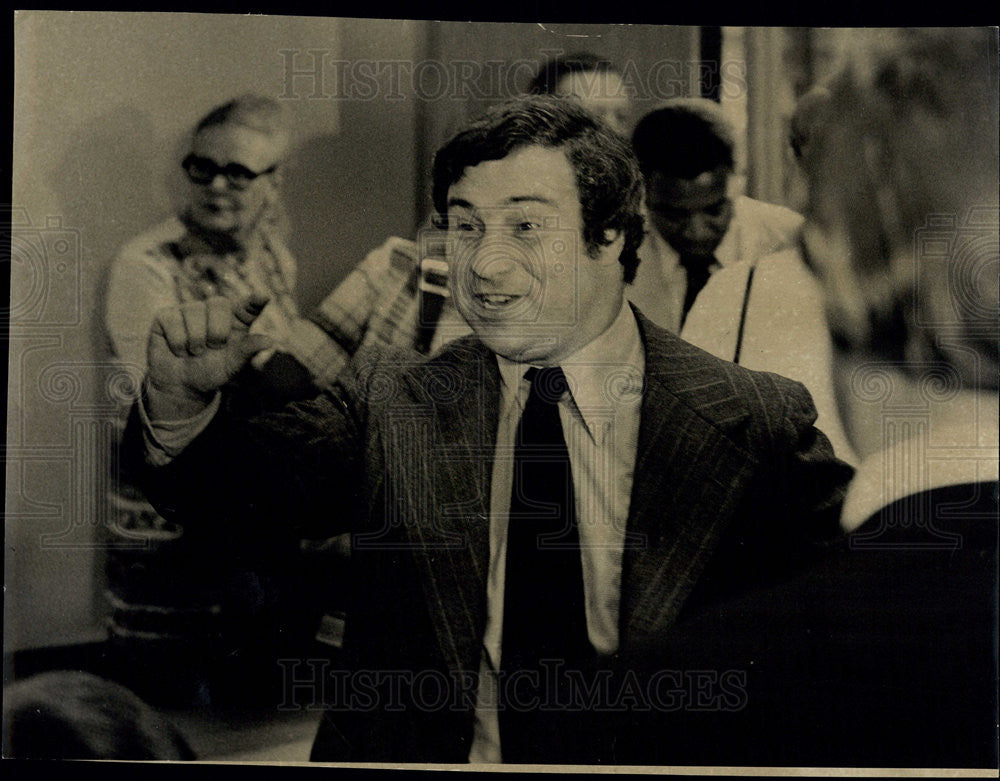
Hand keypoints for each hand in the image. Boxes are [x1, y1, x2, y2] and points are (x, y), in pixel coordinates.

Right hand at [145, 293, 273, 419]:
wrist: (181, 385)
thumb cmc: (212, 372)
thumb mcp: (232, 365)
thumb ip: (248, 351)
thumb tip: (270, 341)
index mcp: (236, 321)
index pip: (248, 307)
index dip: (254, 301)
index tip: (263, 297)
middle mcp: (214, 310)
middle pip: (219, 304)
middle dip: (216, 331)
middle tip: (212, 348)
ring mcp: (189, 310)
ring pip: (193, 310)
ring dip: (195, 339)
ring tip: (194, 352)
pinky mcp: (167, 316)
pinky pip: (172, 318)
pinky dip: (177, 341)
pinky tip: (179, 350)